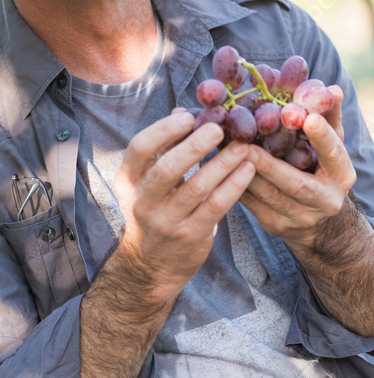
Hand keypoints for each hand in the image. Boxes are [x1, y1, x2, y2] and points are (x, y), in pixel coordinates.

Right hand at [114, 111, 255, 300]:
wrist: (150, 266)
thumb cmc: (153, 211)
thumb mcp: (146, 182)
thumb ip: (163, 149)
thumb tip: (182, 112)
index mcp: (128, 180)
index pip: (139, 149)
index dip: (163, 130)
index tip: (188, 117)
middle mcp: (142, 201)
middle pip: (166, 169)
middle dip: (194, 146)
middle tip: (218, 128)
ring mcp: (166, 221)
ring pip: (196, 188)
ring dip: (222, 164)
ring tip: (242, 146)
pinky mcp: (190, 236)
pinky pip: (215, 206)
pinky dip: (233, 185)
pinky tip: (248, 169)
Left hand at [241, 85, 355, 249]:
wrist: (315, 219)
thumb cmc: (319, 167)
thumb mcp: (328, 144)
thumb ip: (327, 118)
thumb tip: (332, 89)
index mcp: (341, 174)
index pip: (333, 154)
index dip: (321, 137)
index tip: (308, 118)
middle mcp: (326, 200)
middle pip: (297, 183)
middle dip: (270, 165)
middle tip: (246, 146)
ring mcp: (301, 217)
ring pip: (269, 196)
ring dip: (245, 174)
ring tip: (225, 152)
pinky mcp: (276, 225)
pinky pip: (252, 205)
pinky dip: (235, 185)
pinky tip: (219, 169)